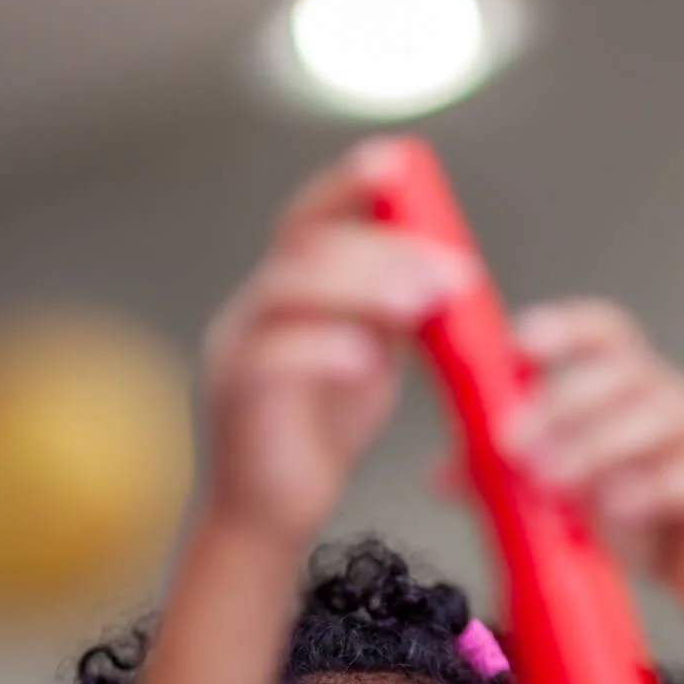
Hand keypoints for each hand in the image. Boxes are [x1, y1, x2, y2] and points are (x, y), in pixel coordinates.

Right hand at [202, 141, 477, 547]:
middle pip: (306, 249)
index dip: (350, 186)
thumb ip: (387, 314)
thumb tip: (438, 268)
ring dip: (359, 289)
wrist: (269, 517)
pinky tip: (364, 360)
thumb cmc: (316, 438)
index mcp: (283, 293)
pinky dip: (322, 353)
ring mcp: (235, 351)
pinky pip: (272, 362)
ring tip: (419, 304)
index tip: (403, 166)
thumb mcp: (364, 359)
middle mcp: (251, 310)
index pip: (309, 220)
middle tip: (448, 270)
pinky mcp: (235, 401)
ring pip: (286, 292)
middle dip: (382, 249)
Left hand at [504, 299, 683, 683]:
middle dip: (562, 402)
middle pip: (622, 371)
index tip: (518, 344)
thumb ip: (507, 478)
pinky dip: (650, 488)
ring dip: (598, 444)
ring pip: (657, 415)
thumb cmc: (640, 520)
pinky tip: (617, 508)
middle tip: (512, 442)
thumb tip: (440, 477)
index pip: (604, 333)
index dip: (564, 329)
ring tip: (552, 481)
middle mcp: (671, 396)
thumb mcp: (564, 495)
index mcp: (631, 385)